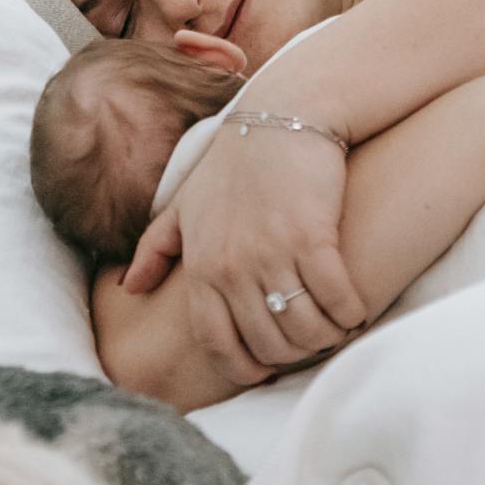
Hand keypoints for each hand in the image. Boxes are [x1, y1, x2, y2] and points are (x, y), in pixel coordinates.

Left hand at [122, 122, 367, 386]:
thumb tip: (128, 288)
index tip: (265, 370)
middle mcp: (233, 267)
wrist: (284, 115)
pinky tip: (356, 310)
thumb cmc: (233, 162)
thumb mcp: (184, 205)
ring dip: (326, 337)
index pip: (218, 343)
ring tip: (335, 329)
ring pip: (305, 328)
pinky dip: (350, 313)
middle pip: (268, 343)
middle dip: (293, 354)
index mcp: (202, 266)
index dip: (244, 368)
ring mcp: (273, 254)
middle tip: (309, 344)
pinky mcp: (314, 238)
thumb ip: (155, 249)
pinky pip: (337, 299)